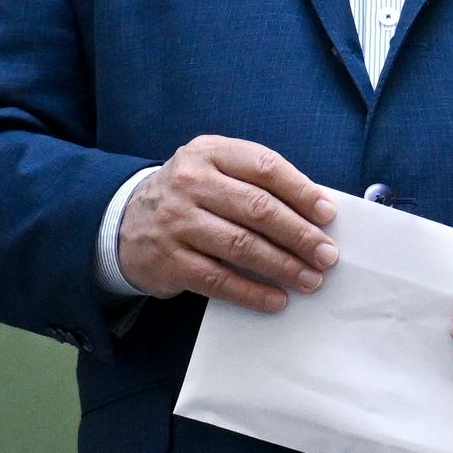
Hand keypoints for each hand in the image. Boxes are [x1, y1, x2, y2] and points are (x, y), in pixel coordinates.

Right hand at [118, 137, 338, 312]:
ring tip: (310, 280)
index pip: (264, 167)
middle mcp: (190, 183)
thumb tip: (314, 212)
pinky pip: (219, 280)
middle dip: (299, 235)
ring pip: (242, 246)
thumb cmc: (188, 197)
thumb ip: (254, 181)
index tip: (328, 215)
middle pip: (257, 209)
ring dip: (283, 266)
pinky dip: (253, 292)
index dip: (301, 192)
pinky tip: (276, 299)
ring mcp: (176, 222)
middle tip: (326, 255)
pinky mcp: (169, 260)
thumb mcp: (213, 170)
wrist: (124, 222)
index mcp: (209, 153)